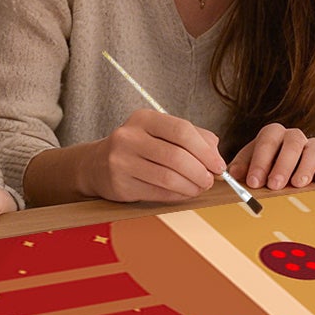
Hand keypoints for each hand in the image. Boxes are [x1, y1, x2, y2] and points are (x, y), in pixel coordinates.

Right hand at [83, 109, 225, 202]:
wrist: (96, 164)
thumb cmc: (138, 147)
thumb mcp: (161, 132)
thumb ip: (192, 137)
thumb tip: (216, 155)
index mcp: (144, 118)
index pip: (182, 130)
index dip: (205, 150)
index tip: (218, 164)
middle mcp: (129, 137)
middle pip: (176, 156)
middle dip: (200, 171)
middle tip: (210, 180)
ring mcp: (121, 161)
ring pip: (168, 178)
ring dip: (191, 186)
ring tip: (199, 188)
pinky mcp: (120, 185)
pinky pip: (158, 193)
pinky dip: (177, 196)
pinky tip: (184, 193)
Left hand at [229, 125, 314, 189]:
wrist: (287, 167)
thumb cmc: (265, 167)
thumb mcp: (249, 165)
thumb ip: (241, 168)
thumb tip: (233, 174)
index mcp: (272, 134)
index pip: (267, 142)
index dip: (260, 161)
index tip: (254, 181)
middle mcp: (293, 136)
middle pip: (291, 144)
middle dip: (282, 165)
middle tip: (275, 185)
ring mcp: (312, 144)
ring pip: (313, 149)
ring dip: (305, 167)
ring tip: (298, 184)